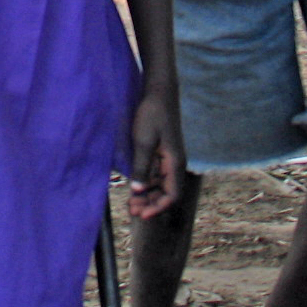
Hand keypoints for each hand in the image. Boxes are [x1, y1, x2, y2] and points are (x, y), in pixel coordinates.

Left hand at [126, 90, 184, 220]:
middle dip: (151, 203)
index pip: (172, 195)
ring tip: (131, 202)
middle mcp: (175, 164)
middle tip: (132, 210)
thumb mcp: (143, 141)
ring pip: (160, 185)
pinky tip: (134, 185)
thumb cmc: (152, 114)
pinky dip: (146, 182)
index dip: (158, 207)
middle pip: (166, 193)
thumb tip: (138, 190)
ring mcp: (169, 158)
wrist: (159, 92)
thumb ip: (141, 166)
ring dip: (148, 195)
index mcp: (175, 163)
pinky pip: (156, 174)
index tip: (141, 214)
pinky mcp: (162, 152)